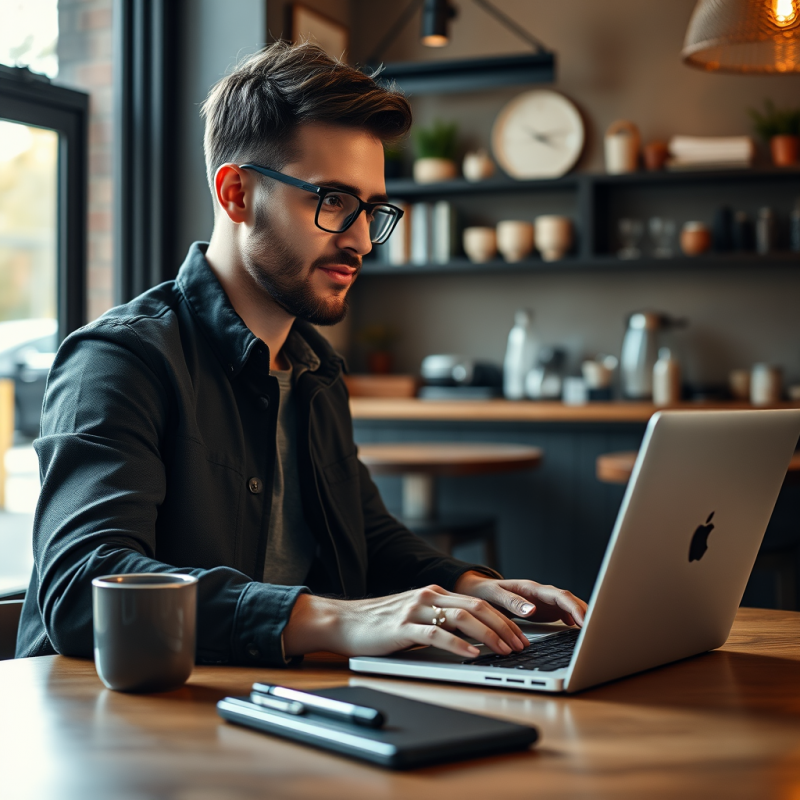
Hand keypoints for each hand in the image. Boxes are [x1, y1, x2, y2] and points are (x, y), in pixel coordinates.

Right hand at [283, 585, 530, 659]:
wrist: (344, 621)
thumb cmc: (380, 624)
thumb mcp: (416, 617)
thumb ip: (441, 621)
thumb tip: (474, 638)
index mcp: (434, 593)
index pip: (478, 601)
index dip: (503, 617)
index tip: (522, 633)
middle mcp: (428, 596)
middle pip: (476, 606)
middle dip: (504, 625)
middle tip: (522, 644)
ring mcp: (415, 610)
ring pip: (461, 617)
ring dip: (488, 635)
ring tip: (504, 650)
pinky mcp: (402, 627)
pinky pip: (436, 634)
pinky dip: (458, 645)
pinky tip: (472, 655)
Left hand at [454, 571, 587, 626]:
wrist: (476, 590)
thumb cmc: (484, 592)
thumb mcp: (493, 595)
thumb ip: (512, 602)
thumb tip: (532, 610)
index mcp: (531, 589)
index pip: (559, 596)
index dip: (574, 608)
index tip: (584, 621)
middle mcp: (541, 594)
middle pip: (569, 601)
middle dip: (586, 612)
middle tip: (599, 630)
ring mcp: (544, 603)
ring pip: (569, 607)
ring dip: (582, 617)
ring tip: (595, 632)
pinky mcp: (544, 611)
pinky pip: (564, 614)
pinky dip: (574, 621)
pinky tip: (580, 631)